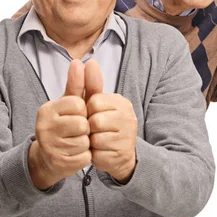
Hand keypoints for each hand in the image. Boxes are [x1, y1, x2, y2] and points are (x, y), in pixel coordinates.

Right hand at [29, 59, 90, 188]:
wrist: (48, 157)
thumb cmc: (62, 125)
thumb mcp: (69, 104)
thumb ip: (77, 84)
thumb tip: (80, 61)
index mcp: (47, 109)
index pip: (78, 104)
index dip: (83, 111)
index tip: (76, 115)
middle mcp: (44, 127)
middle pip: (82, 124)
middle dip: (84, 128)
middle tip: (76, 131)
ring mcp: (50, 146)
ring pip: (84, 141)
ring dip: (85, 143)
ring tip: (74, 142)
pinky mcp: (58, 163)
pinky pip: (84, 157)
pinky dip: (84, 156)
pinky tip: (74, 154)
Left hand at [86, 60, 137, 183]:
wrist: (120, 154)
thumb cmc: (104, 125)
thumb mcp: (96, 104)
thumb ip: (91, 84)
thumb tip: (88, 61)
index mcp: (122, 103)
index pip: (94, 102)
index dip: (87, 111)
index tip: (93, 115)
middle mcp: (128, 118)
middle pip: (94, 120)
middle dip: (89, 127)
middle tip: (95, 130)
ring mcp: (127, 138)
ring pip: (95, 138)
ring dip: (91, 141)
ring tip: (97, 140)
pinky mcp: (121, 155)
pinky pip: (97, 154)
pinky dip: (94, 154)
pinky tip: (101, 151)